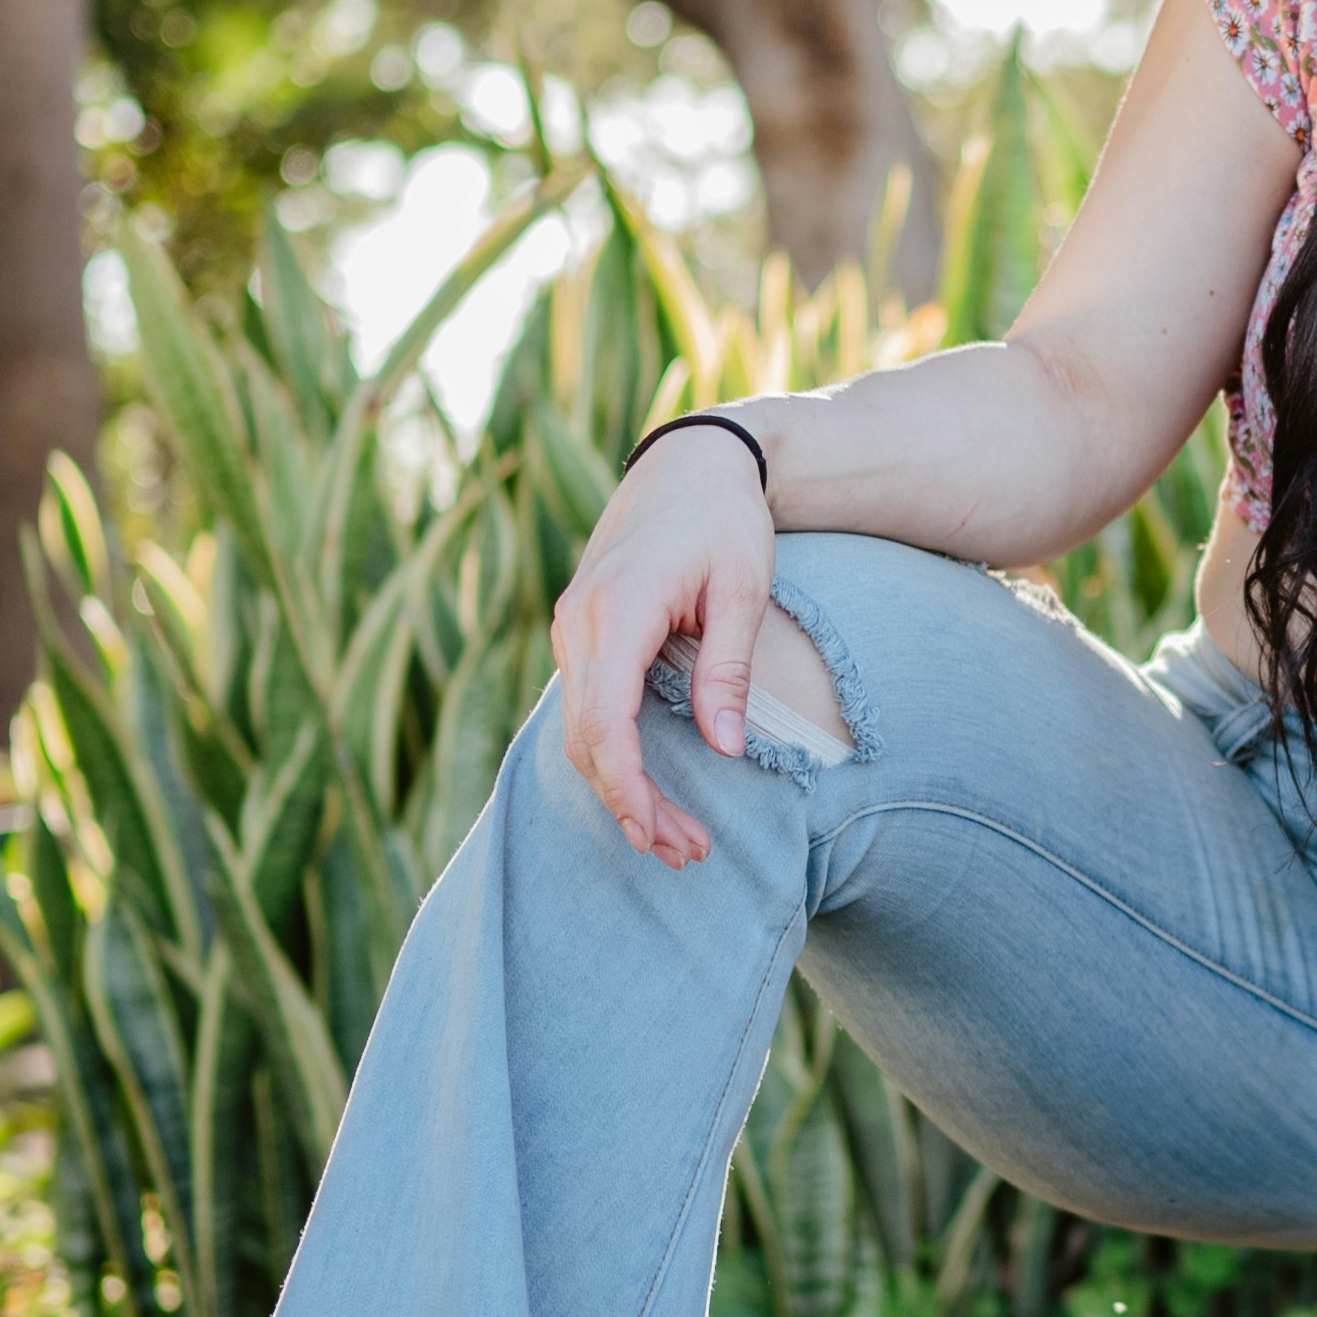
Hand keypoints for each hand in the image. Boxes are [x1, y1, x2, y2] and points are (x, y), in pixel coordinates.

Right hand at [545, 421, 780, 866]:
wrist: (692, 462)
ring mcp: (572, 628)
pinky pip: (585, 710)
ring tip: (675, 839)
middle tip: (688, 854)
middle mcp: (579, 622)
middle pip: (587, 739)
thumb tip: (723, 750)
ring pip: (579, 732)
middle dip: (631, 805)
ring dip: (620, 789)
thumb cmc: (726, 520)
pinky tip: (649, 791)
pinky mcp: (580, 635)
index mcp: (618, 610)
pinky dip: (613, 755)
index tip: (662, 834)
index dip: (629, 788)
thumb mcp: (744, 591)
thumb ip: (728, 671)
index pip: (606, 722)